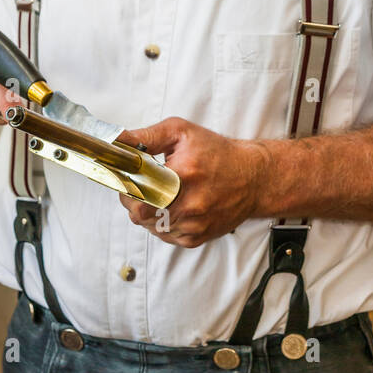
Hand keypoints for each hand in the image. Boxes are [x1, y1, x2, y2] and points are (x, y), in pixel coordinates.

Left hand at [116, 116, 267, 247]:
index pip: (139, 192)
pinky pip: (164, 235)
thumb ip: (147, 136)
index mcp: (184, 174)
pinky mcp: (196, 239)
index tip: (125, 178)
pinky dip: (160, 222)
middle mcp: (190, 204)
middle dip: (131, 199)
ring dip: (146, 211)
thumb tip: (118, 140)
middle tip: (137, 186)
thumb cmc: (218, 154)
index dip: (126, 187)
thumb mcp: (182, 133)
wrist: (253, 179)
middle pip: (139, 213)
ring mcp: (193, 225)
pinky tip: (170, 206)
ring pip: (149, 226)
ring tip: (158, 194)